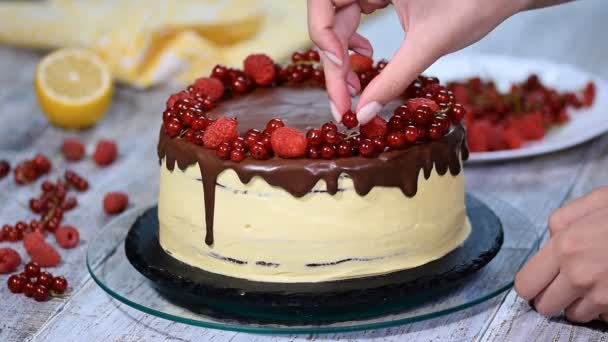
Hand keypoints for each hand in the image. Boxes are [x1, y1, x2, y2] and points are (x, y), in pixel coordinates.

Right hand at [307, 0, 528, 123]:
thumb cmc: (474, 3)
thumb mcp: (428, 45)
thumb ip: (392, 80)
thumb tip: (363, 115)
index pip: (322, 3)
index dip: (322, 40)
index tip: (341, 75)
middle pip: (328, 17)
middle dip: (333, 60)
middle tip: (343, 102)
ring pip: (338, 20)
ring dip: (341, 55)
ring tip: (354, 88)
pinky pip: (353, 15)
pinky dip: (353, 41)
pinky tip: (366, 57)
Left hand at [515, 186, 607, 322]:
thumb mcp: (596, 202)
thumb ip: (563, 220)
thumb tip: (551, 238)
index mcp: (564, 245)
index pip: (525, 284)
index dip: (533, 285)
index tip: (541, 282)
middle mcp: (578, 274)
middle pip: (545, 306)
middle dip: (552, 297)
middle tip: (565, 286)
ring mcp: (601, 295)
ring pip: (573, 315)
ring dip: (580, 303)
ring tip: (596, 281)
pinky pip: (601, 318)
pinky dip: (604, 308)